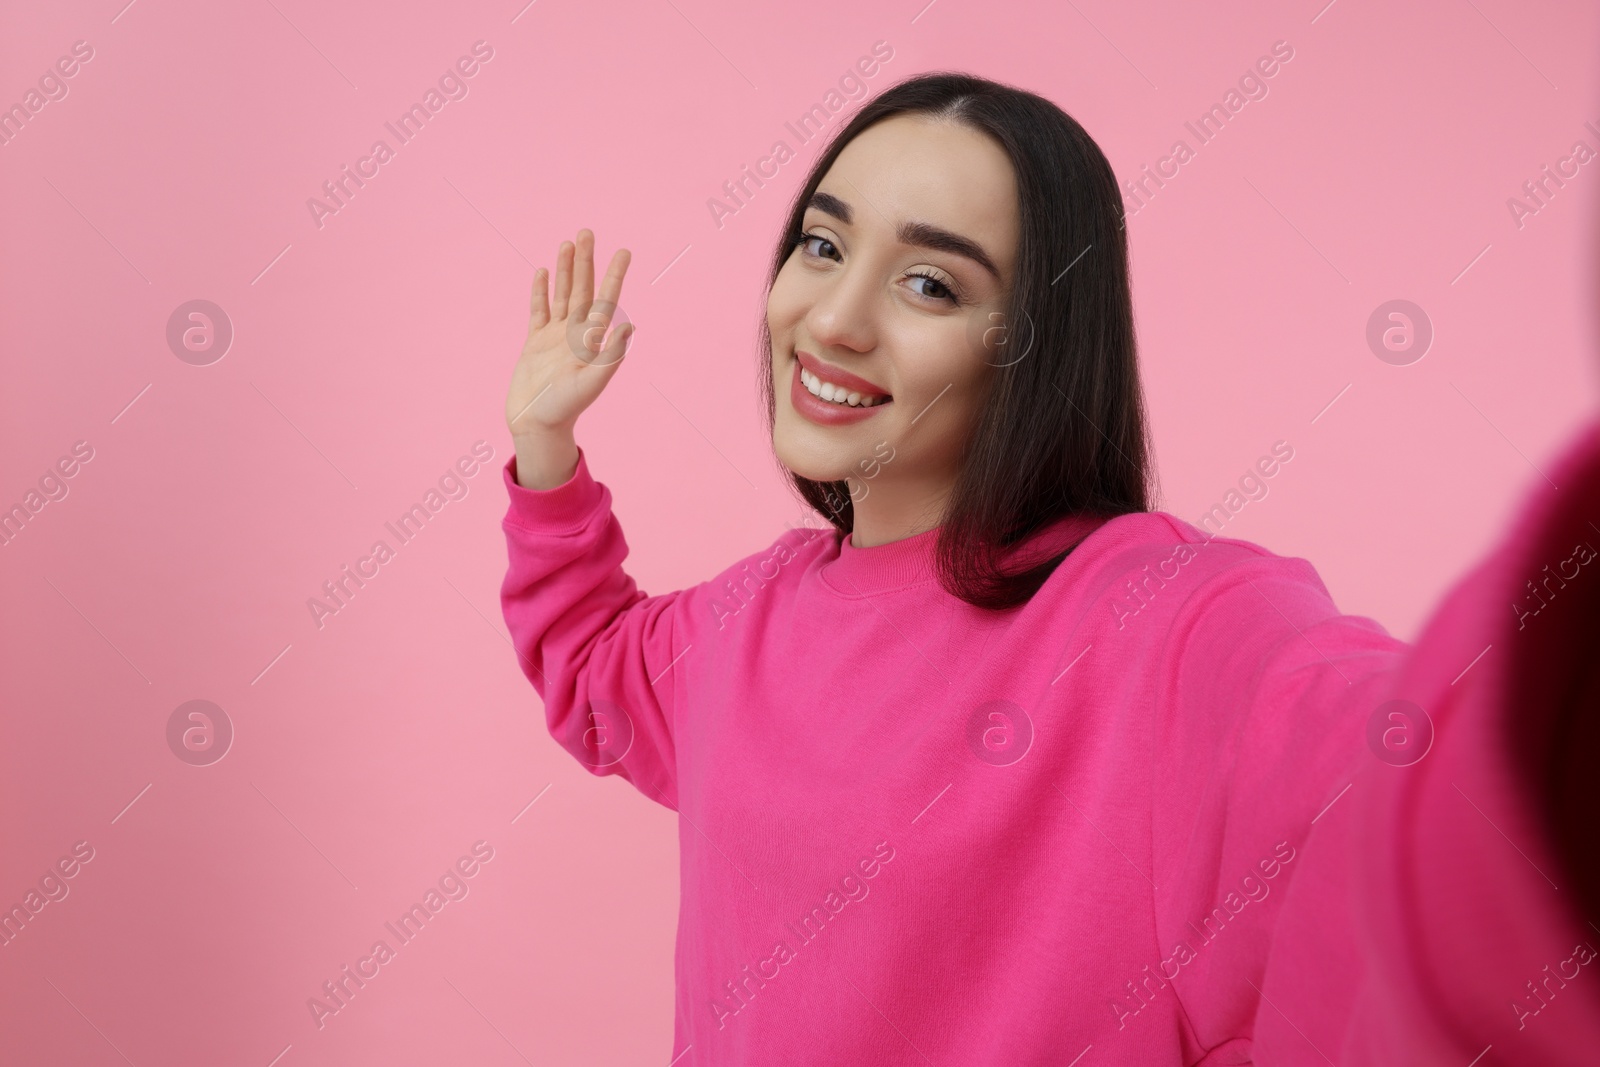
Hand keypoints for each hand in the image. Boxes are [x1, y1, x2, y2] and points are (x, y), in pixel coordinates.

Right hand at [505, 229, 633, 439]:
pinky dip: (540, 292)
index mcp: (591, 340)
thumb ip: (610, 355)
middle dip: (585, 261)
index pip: (605, 300)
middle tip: (587, 231)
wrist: (537, 424)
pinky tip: (542, 272)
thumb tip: (630, 325)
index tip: (624, 251)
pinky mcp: (534, 343)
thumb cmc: (565, 408)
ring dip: (565, 270)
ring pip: (561, 295)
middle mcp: (575, 334)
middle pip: (582, 289)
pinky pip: (538, 311)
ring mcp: (554, 337)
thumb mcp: (591, 382)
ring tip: (568, 243)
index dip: (615, 275)